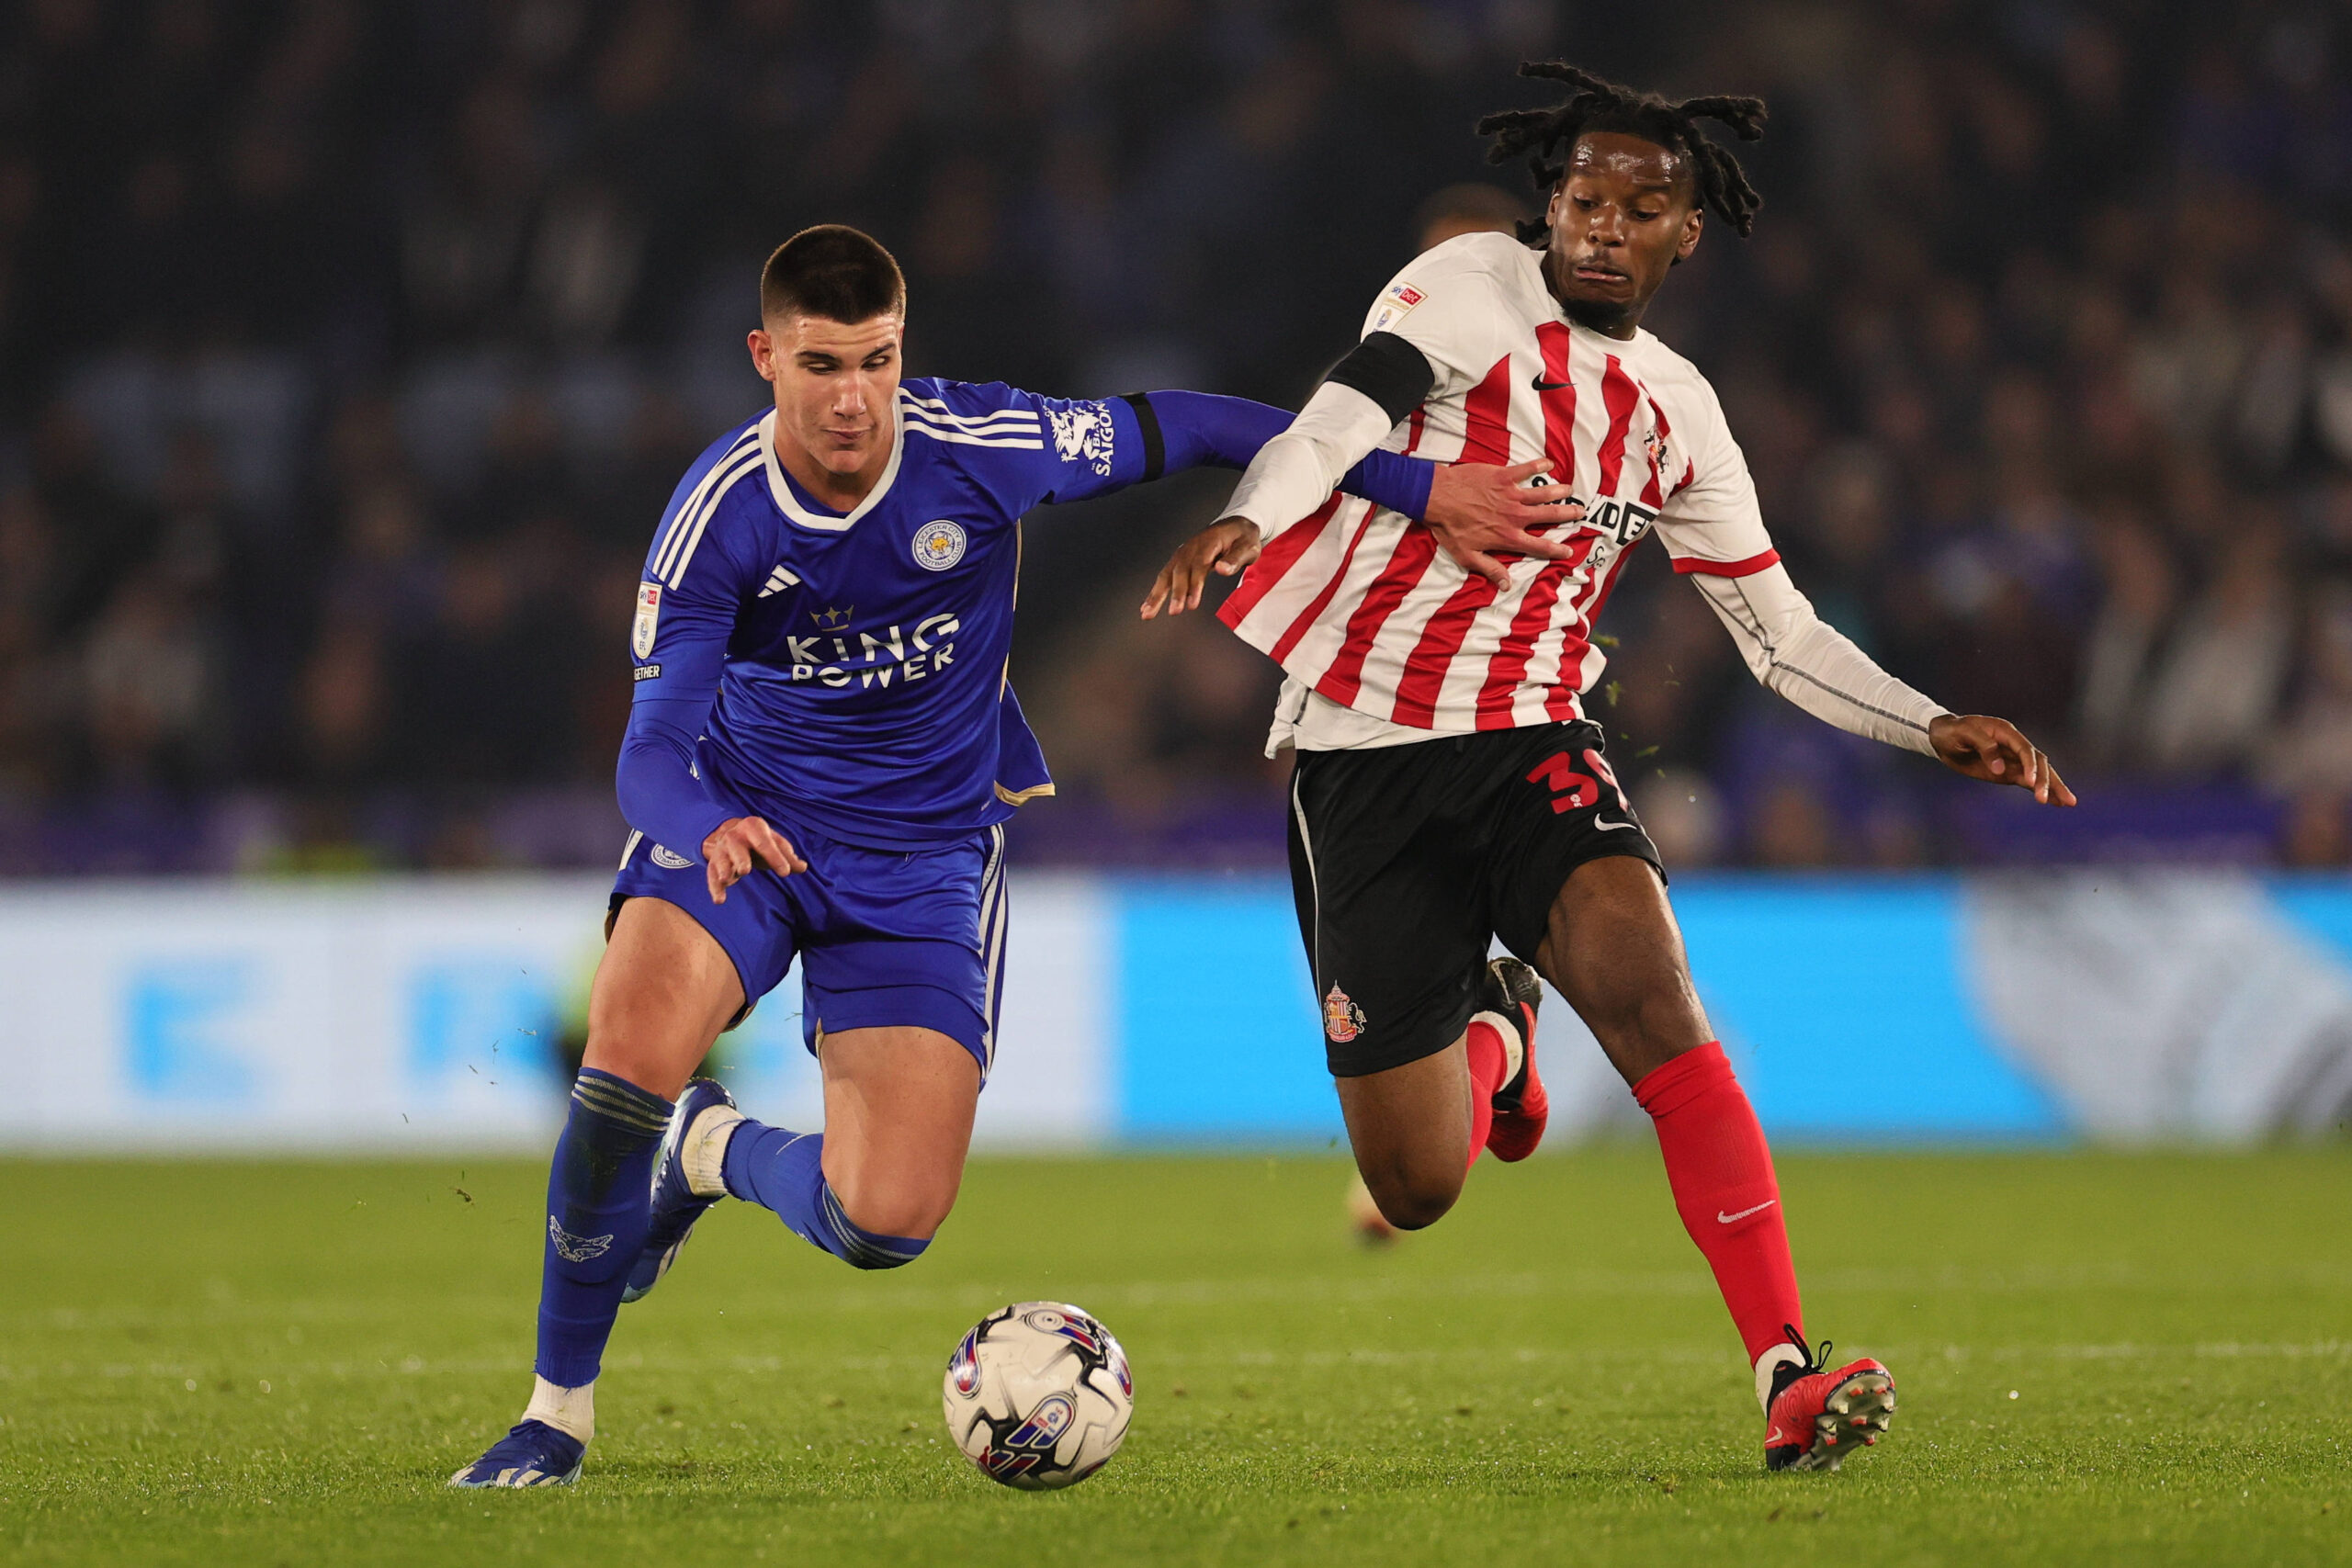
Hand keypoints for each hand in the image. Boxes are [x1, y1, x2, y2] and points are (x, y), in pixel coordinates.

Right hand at [699, 815, 807, 903]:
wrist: (731, 834)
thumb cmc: (759, 842)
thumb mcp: (775, 844)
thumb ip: (788, 856)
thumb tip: (802, 867)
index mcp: (753, 827)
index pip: (765, 843)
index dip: (776, 857)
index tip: (786, 872)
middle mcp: (734, 836)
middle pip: (737, 847)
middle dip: (740, 858)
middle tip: (746, 870)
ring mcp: (721, 850)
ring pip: (720, 860)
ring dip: (723, 870)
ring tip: (726, 879)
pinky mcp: (713, 864)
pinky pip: (711, 876)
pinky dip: (715, 888)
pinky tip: (719, 900)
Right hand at [1140, 516, 1261, 617]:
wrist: (1236, 524)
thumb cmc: (1244, 538)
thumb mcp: (1248, 546)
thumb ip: (1236, 558)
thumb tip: (1221, 569)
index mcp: (1209, 542)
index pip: (1199, 564)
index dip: (1195, 584)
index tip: (1192, 604)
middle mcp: (1192, 547)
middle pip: (1180, 570)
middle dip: (1176, 592)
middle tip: (1175, 611)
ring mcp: (1183, 553)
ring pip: (1167, 574)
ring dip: (1157, 594)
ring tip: (1148, 613)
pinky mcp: (1180, 560)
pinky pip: (1165, 576)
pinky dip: (1155, 592)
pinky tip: (1147, 607)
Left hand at [1424, 459, 1584, 590]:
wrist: (1437, 499)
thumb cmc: (1450, 529)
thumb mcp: (1468, 556)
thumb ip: (1490, 570)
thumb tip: (1506, 586)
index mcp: (1508, 537)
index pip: (1538, 546)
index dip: (1555, 550)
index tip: (1569, 551)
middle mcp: (1514, 516)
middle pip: (1548, 516)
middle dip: (1567, 514)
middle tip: (1580, 511)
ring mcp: (1510, 495)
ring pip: (1542, 493)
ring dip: (1558, 491)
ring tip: (1570, 490)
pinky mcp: (1502, 476)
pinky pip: (1526, 469)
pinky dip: (1539, 465)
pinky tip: (1549, 464)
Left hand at [1928, 714, 2077, 805]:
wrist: (1941, 737)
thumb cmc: (1951, 732)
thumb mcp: (1963, 734)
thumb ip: (1983, 747)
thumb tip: (2000, 768)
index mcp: (2005, 732)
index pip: (2025, 749)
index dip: (2029, 765)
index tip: (2030, 781)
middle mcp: (2013, 744)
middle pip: (2038, 761)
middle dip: (2046, 780)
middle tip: (2047, 799)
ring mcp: (2012, 759)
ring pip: (2038, 772)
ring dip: (2052, 786)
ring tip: (2068, 803)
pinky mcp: (2007, 771)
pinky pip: (2027, 781)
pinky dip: (2039, 790)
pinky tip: (2054, 802)